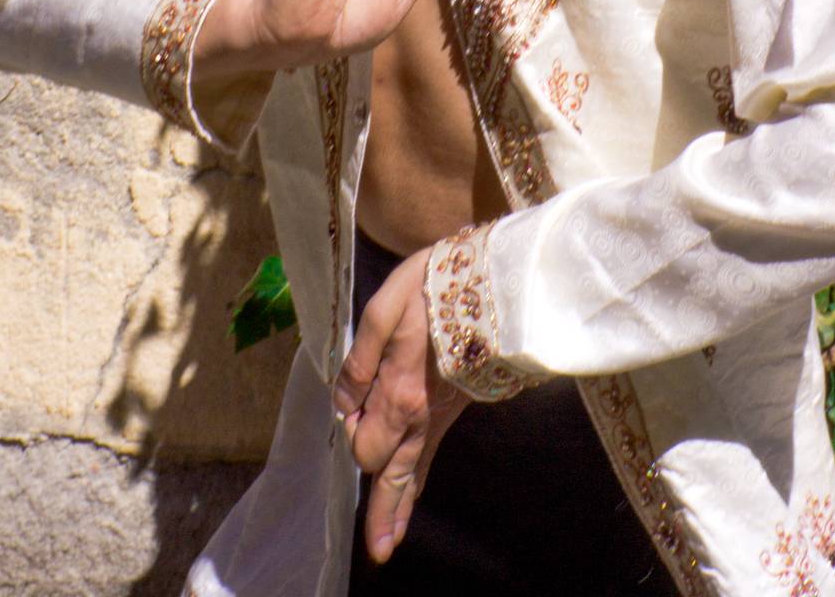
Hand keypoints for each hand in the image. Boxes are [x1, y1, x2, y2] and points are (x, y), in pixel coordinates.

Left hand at [333, 248, 471, 563]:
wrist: (492, 282)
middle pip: (392, 476)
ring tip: (387, 543)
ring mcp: (438, 418)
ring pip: (415, 473)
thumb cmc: (432, 288)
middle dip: (381, 511)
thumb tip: (342, 404)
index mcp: (399, 395)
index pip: (364, 445)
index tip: (352, 403)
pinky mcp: (452, 411)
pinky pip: (432, 456)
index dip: (351, 431)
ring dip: (399, 508)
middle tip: (378, 550)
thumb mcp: (384, 310)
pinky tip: (413, 499)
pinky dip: (420, 482)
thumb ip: (359, 361)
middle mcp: (419, 418)